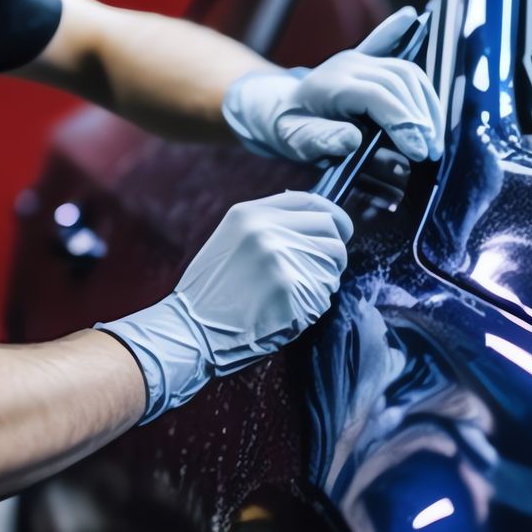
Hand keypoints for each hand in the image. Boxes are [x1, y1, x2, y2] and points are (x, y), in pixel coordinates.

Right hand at [95, 191, 352, 421]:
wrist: (190, 330)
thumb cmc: (210, 292)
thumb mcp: (230, 240)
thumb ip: (267, 225)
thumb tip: (311, 221)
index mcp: (250, 215)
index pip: (311, 201)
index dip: (333, 215)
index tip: (340, 229)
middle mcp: (268, 231)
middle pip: (330, 230)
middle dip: (333, 250)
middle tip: (323, 269)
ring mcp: (281, 261)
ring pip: (333, 262)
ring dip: (325, 278)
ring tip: (298, 292)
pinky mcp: (292, 292)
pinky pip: (324, 293)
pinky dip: (315, 304)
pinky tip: (289, 311)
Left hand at [222, 6, 444, 164]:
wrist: (274, 107)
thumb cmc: (287, 128)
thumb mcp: (296, 141)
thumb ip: (322, 140)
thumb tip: (352, 139)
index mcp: (332, 85)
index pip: (378, 97)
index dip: (403, 122)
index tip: (419, 151)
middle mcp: (348, 64)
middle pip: (399, 82)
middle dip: (421, 118)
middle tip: (431, 151)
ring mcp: (358, 58)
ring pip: (406, 71)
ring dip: (426, 102)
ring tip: (433, 135)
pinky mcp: (364, 57)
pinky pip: (385, 41)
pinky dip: (400, 32)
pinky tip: (413, 18)